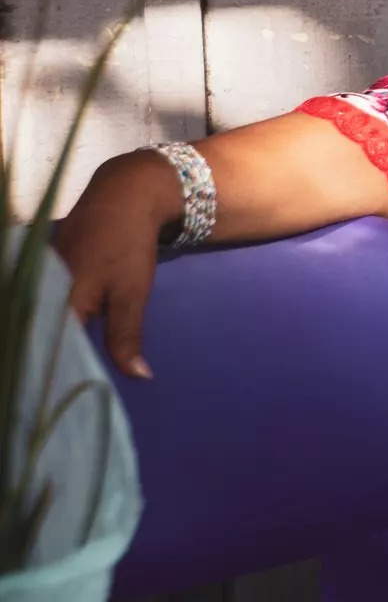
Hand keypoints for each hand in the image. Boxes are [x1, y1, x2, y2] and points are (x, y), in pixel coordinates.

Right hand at [53, 151, 178, 379]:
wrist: (122, 195)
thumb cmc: (128, 246)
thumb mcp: (132, 295)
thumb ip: (126, 337)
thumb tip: (139, 377)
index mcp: (56, 302)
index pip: (44, 352)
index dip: (49, 378)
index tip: (51, 406)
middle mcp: (36, 292)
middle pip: (35, 338)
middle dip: (43, 365)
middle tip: (46, 400)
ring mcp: (34, 279)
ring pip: (35, 322)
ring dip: (42, 345)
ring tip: (47, 380)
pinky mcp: (39, 271)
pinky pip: (38, 304)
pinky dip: (44, 323)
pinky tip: (50, 343)